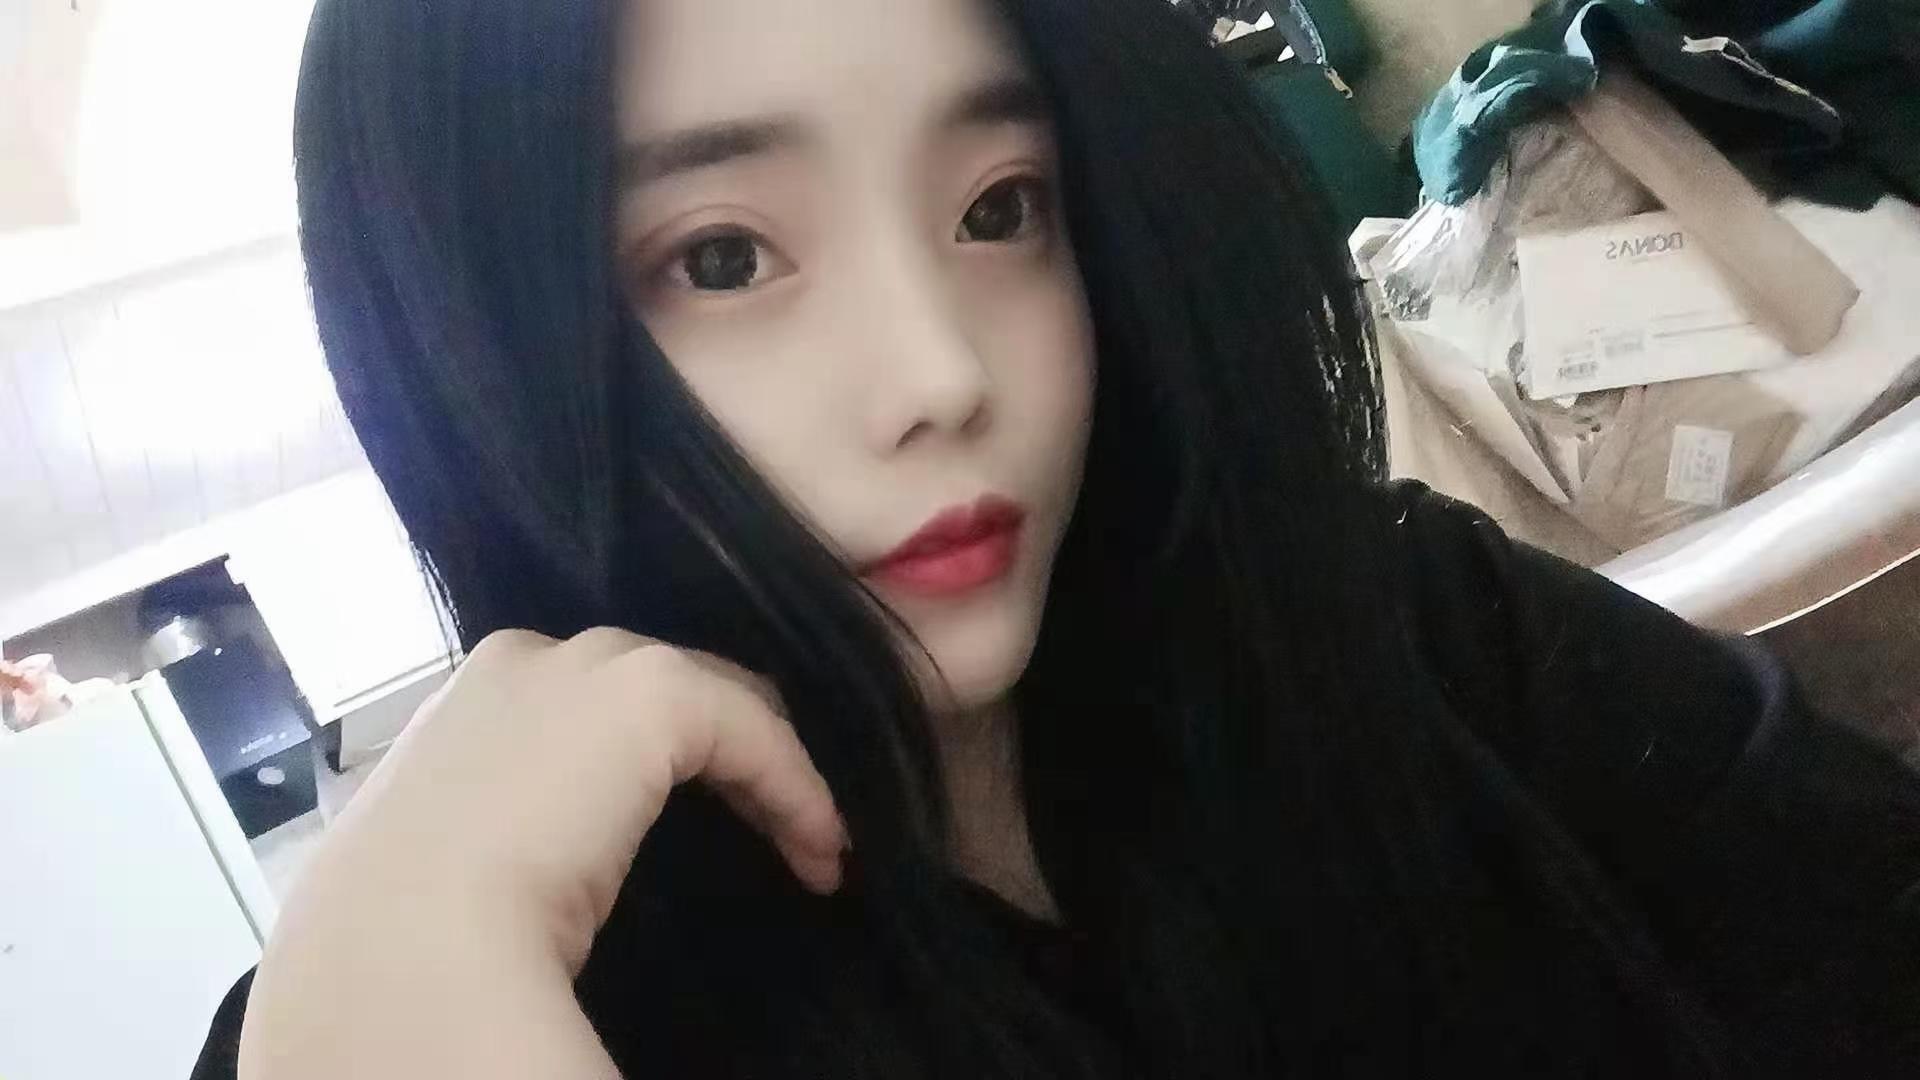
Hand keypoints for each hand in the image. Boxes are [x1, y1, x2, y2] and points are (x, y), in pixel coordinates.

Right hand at [238, 628, 846, 1078]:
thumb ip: (517, 826)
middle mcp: (532, 664)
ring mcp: (591, 670)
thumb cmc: (420, 927)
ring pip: (715, 698)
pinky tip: (819, 850)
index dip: (662, 764)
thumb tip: (557, 863)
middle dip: (725, 747)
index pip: (593, 704)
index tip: (696, 845)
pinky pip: (754, 732)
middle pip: (663, 685)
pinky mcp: (652, 697)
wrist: (406, 939)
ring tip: (805, 844)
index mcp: (477, 702)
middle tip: (766, 828)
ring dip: (765, 767)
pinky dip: (795, 787)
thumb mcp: (474, 852)